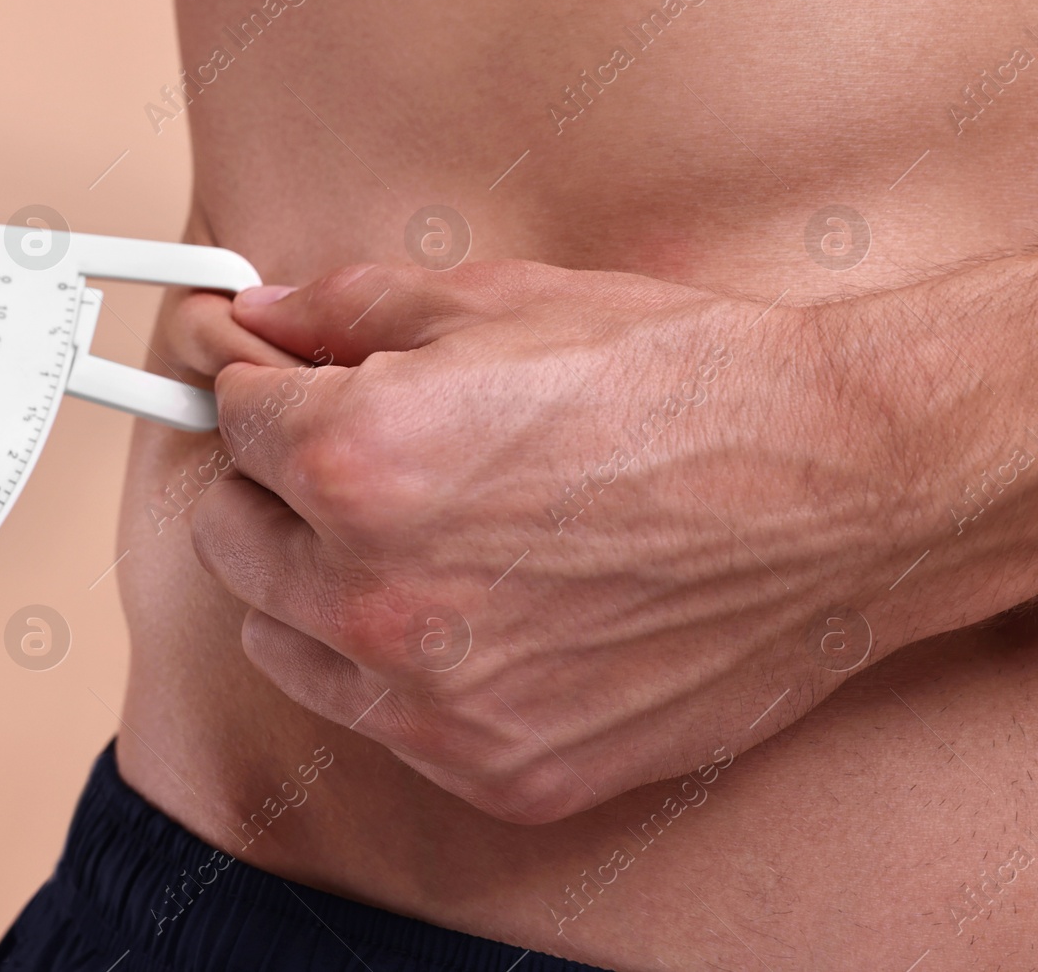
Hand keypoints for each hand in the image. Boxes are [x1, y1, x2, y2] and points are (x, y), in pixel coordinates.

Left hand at [189, 259, 1037, 822]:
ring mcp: (432, 698)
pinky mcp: (491, 765)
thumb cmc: (683, 385)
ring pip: (280, 635)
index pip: (230, 422)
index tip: (280, 392)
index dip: (261, 393)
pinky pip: (372, 715)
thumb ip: (342, 312)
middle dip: (272, 483)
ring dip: (313, 579)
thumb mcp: (499, 303)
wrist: (839, 486)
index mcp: (356, 460)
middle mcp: (375, 594)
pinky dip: (390, 665)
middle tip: (345, 456)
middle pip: (230, 533)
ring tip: (414, 533)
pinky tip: (469, 610)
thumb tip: (259, 316)